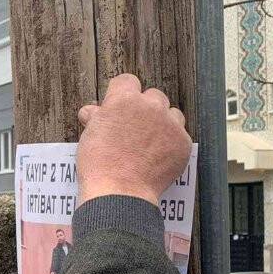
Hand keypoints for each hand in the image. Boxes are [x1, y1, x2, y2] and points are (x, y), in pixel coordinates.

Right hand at [77, 74, 191, 205]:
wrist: (119, 191)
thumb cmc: (99, 165)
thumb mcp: (90, 136)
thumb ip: (96, 118)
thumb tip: (92, 111)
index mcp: (124, 100)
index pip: (127, 81)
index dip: (122, 93)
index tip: (120, 106)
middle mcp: (150, 107)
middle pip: (153, 96)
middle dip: (145, 108)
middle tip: (135, 128)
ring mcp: (169, 124)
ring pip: (172, 113)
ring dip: (163, 122)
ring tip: (150, 142)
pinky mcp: (183, 143)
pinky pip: (180, 136)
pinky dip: (171, 144)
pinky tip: (158, 156)